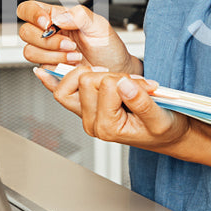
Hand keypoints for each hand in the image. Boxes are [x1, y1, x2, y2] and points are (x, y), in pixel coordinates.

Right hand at [16, 0, 140, 75]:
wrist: (114, 70)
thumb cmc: (108, 47)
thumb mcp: (99, 25)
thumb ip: (80, 15)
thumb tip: (59, 17)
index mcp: (58, 17)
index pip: (30, 9)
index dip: (32, 14)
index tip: (47, 23)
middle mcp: (49, 34)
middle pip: (25, 32)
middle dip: (47, 40)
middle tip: (69, 44)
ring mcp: (47, 52)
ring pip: (30, 51)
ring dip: (53, 55)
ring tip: (75, 56)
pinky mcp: (49, 69)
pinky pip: (40, 68)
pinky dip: (56, 67)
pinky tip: (71, 66)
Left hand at [35, 65, 187, 150]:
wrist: (167, 137)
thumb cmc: (165, 131)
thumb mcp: (160, 119)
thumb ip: (142, 102)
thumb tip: (124, 84)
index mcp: (108, 127)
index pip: (106, 86)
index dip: (127, 80)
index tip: (146, 86)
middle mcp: (93, 123)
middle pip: (87, 80)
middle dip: (113, 75)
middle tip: (134, 83)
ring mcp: (88, 116)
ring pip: (76, 81)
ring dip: (99, 74)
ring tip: (121, 81)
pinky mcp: (87, 108)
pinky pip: (63, 93)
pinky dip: (55, 81)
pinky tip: (44, 74)